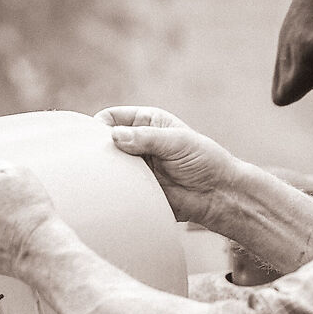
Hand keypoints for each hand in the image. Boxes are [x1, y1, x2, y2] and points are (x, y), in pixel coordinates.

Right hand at [95, 106, 239, 227]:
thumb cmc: (204, 161)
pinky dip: (111, 190)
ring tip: (106, 177)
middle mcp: (136, 143)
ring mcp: (134, 167)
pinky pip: (116, 188)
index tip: (95, 138)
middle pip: (104, 143)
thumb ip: (147, 138)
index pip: (112, 118)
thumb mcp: (178, 142)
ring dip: (104, 171)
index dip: (99, 125)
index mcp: (146, 122)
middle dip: (97, 150)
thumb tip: (114, 135)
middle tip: (98, 161)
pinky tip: (111, 192)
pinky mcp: (135, 189)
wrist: (217, 195)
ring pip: (107, 167)